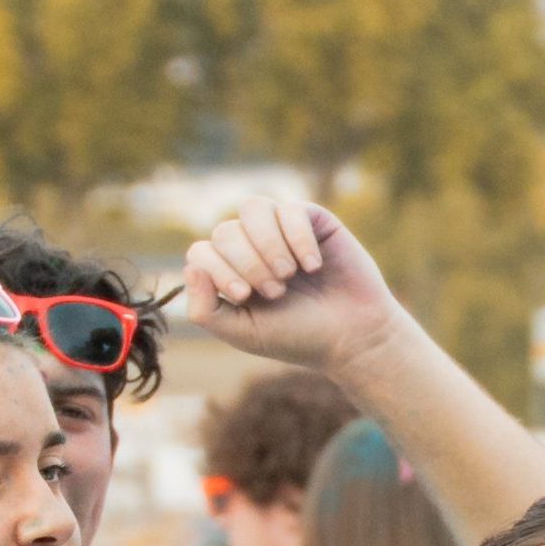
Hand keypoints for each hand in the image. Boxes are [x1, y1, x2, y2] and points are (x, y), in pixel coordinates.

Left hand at [179, 195, 399, 371]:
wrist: (353, 337)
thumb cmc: (298, 337)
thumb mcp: (243, 333)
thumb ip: (205, 310)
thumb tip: (191, 268)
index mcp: (230, 273)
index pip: (201, 253)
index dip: (217, 269)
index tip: (244, 295)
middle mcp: (251, 247)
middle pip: (225, 231)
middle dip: (248, 263)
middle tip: (276, 291)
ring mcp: (281, 231)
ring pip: (253, 208)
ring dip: (268, 244)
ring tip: (289, 274)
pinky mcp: (312, 220)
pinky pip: (291, 209)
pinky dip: (298, 238)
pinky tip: (313, 265)